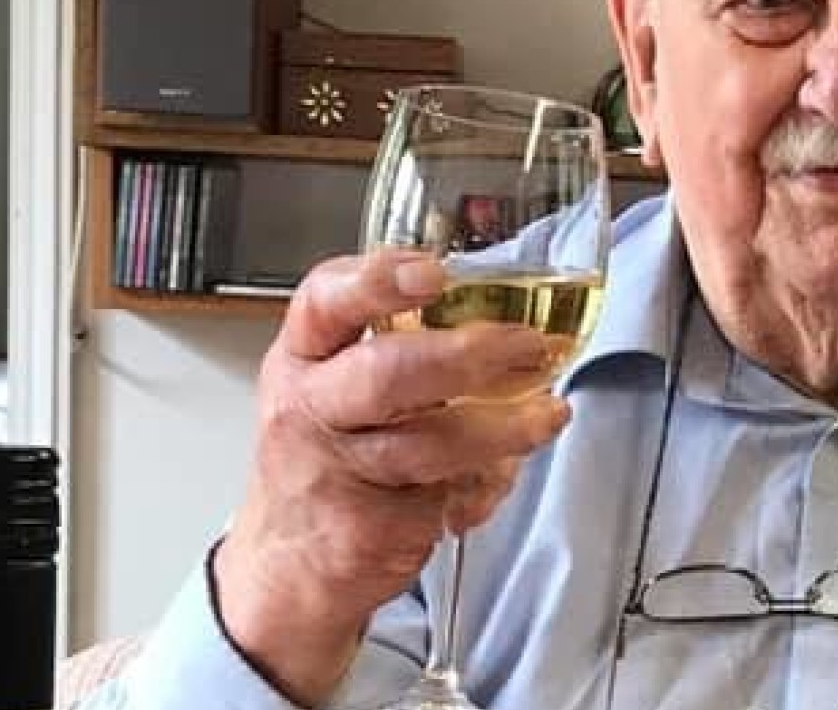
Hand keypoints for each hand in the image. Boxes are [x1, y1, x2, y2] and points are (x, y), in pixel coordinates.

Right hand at [213, 249, 572, 706]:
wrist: (288, 566)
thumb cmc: (328, 456)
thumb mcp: (332, 386)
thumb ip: (395, 344)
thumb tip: (504, 313)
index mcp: (302, 359)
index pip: (324, 302)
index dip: (379, 280)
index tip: (435, 272)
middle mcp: (309, 411)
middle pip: (387, 374)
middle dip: (468, 354)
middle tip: (528, 346)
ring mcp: (336, 474)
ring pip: (431, 443)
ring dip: (505, 428)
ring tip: (549, 415)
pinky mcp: (369, 530)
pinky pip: (447, 498)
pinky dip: (487, 483)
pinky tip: (499, 474)